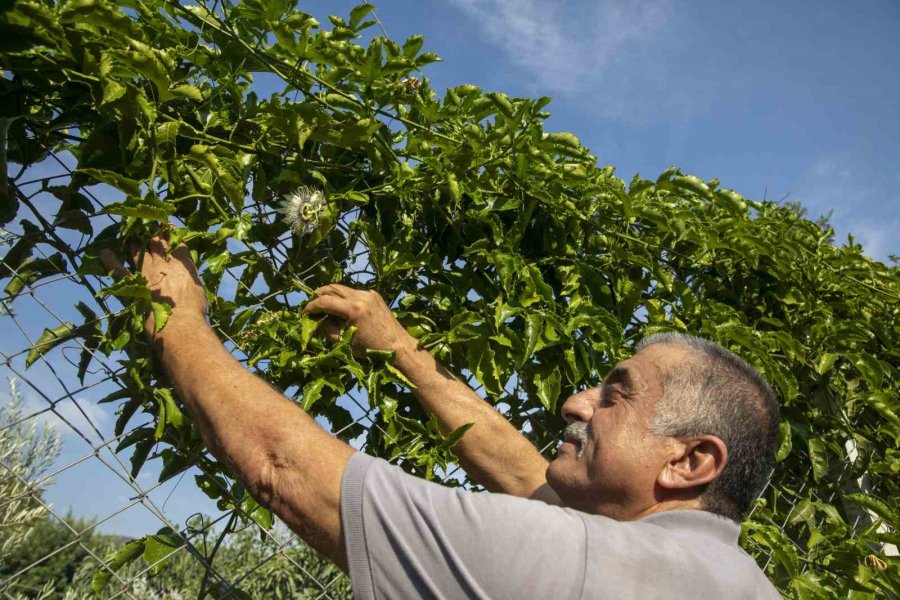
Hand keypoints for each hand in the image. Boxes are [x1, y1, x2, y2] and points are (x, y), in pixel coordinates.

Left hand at [100, 231, 206, 337]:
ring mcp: (146, 272)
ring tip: (133, 236)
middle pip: (157, 242)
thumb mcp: (198, 287)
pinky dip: (110, 260)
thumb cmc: (194, 309)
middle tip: (148, 227)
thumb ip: (190, 275)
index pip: (176, 243)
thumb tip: (187, 273)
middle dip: (153, 233)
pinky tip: (104, 252)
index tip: (168, 227)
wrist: (180, 324)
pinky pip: (118, 269)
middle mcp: (163, 263)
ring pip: (139, 250)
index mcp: (182, 264)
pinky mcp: (133, 284)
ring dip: (136, 242)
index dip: (172, 234)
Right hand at [302, 284, 416, 354]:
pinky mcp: (374, 295)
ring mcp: (369, 294)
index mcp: (354, 309)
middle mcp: (361, 296)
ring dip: (332, 296)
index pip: (325, 301)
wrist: (398, 346)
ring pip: (343, 289)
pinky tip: (343, 310)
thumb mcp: (346, 342)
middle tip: (311, 306)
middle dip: (319, 296)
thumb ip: (330, 329)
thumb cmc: (372, 349)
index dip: (311, 306)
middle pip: (332, 288)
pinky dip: (345, 299)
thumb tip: (318, 321)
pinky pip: (354, 293)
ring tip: (324, 308)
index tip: (304, 312)